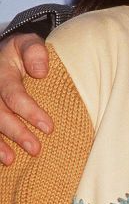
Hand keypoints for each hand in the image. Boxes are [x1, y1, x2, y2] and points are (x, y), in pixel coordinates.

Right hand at [0, 33, 51, 163]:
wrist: (6, 55)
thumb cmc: (24, 52)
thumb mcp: (30, 43)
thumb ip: (36, 52)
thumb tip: (40, 72)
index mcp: (1, 71)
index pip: (13, 93)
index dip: (29, 111)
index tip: (49, 127)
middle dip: (16, 132)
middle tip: (35, 148)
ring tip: (11, 160)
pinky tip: (2, 159)